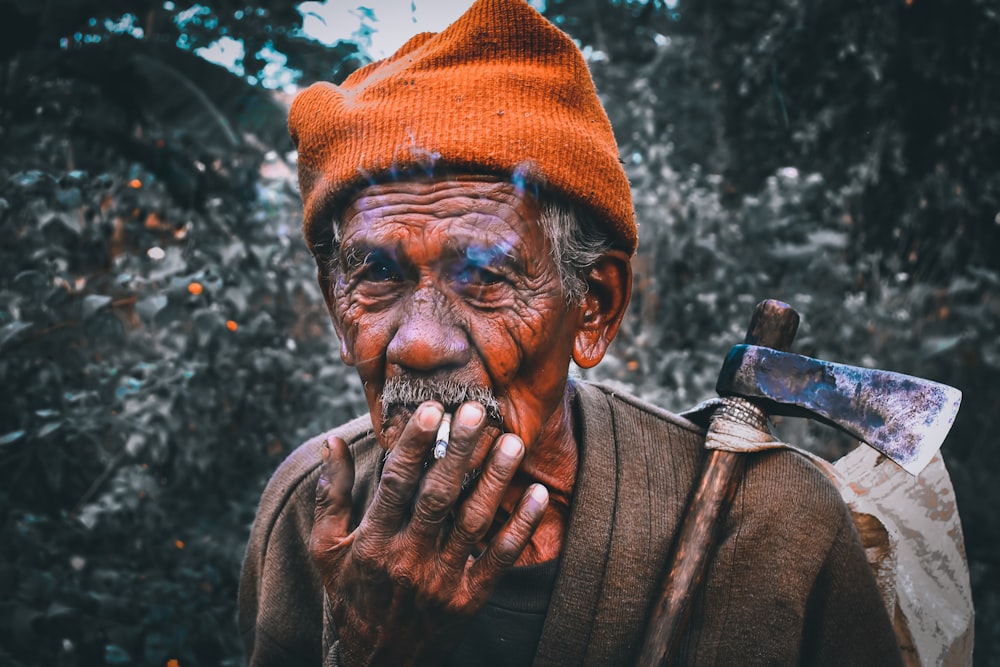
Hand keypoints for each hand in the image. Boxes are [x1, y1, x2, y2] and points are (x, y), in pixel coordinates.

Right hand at [311, 400, 549, 666]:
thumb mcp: (327, 549)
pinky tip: (537, 496)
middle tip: (476, 410)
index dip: (414, 445)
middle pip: (438, 496)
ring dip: (495, 480)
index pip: (395, 483)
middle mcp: (407, 558)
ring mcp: (441, 580)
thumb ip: (330, 495)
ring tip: (512, 443)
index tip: (430, 410)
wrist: (378, 663)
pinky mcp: (469, 600)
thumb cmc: (352, 595)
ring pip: (473, 522)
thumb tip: (329, 442)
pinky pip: (499, 559)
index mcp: (373, 541)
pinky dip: (521, 527)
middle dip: (458, 450)